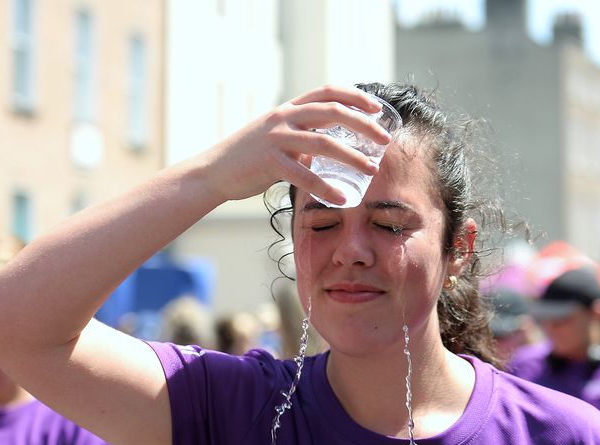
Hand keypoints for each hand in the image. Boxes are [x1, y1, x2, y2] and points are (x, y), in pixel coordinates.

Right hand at [203, 85, 391, 204]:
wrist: (214, 172)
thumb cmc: (251, 158)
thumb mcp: (278, 138)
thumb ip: (303, 137)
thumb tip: (334, 147)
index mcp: (289, 109)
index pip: (327, 92)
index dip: (354, 96)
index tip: (377, 108)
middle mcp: (283, 118)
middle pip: (332, 113)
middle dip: (363, 125)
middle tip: (385, 140)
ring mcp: (275, 139)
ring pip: (323, 143)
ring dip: (352, 157)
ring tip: (372, 169)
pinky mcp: (269, 163)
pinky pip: (304, 176)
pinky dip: (326, 188)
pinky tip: (343, 198)